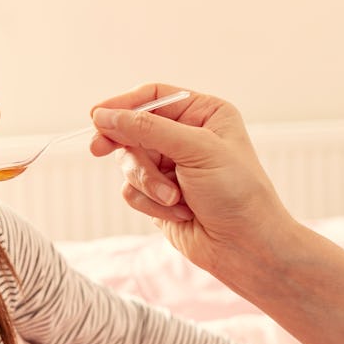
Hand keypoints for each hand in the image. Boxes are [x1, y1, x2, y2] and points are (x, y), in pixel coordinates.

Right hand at [89, 83, 293, 272]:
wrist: (246, 247)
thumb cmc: (237, 193)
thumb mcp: (196, 150)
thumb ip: (146, 129)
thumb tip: (102, 115)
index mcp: (202, 114)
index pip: (152, 96)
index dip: (123, 104)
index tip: (97, 116)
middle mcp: (184, 136)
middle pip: (132, 128)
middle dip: (125, 145)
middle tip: (98, 148)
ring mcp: (169, 166)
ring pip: (129, 161)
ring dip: (147, 182)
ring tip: (173, 198)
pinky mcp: (157, 194)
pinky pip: (130, 189)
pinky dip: (148, 201)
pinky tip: (177, 212)